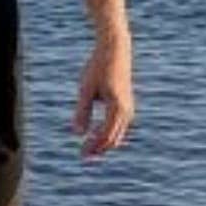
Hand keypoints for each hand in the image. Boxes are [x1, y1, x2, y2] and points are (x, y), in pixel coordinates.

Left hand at [72, 31, 133, 159]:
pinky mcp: (126, 104)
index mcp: (117, 108)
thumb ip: (82, 112)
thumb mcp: (86, 89)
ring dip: (104, 142)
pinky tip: (96, 132)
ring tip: (88, 146)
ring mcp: (128, 108)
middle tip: (83, 155)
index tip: (81, 154)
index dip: (93, 147)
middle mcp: (126, 110)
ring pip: (118, 134)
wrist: (115, 50)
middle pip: (114, 139)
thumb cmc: (98, 67)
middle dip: (99, 149)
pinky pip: (119, 126)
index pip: (106, 137)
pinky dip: (108, 133)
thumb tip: (77, 134)